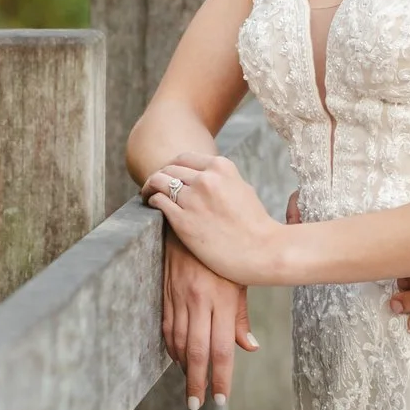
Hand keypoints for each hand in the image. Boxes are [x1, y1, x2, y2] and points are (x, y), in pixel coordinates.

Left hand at [143, 152, 286, 285]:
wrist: (262, 251)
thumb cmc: (255, 225)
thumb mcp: (242, 189)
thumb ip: (222, 179)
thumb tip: (205, 178)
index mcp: (221, 167)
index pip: (184, 158)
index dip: (173, 167)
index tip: (169, 176)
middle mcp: (205, 179)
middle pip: (169, 168)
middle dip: (160, 176)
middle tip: (155, 186)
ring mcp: (193, 199)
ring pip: (158, 181)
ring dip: (150, 186)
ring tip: (147, 194)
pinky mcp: (183, 220)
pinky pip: (158, 201)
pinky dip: (151, 201)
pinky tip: (152, 206)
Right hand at [160, 217, 256, 409]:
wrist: (190, 219)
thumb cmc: (225, 251)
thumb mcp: (239, 280)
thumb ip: (241, 317)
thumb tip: (249, 348)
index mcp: (222, 299)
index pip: (222, 349)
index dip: (220, 377)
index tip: (220, 399)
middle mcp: (199, 300)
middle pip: (198, 352)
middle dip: (198, 382)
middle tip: (198, 404)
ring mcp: (179, 296)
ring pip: (180, 342)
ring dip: (184, 368)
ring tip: (190, 386)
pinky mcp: (166, 292)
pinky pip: (167, 327)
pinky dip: (171, 347)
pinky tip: (177, 358)